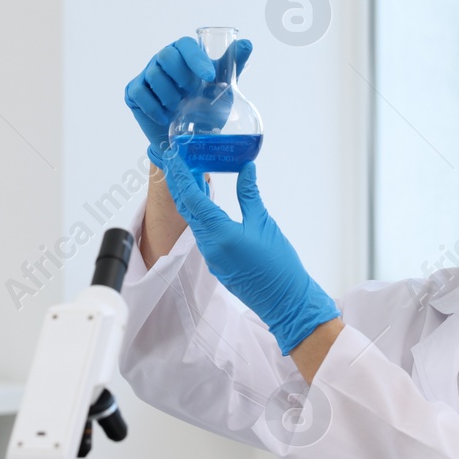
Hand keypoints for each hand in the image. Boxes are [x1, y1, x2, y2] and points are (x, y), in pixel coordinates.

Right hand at [125, 36, 252, 167]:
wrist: (185, 139)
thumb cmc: (204, 106)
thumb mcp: (221, 87)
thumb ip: (232, 65)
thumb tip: (248, 43)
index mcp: (183, 54)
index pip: (186, 45)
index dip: (196, 59)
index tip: (209, 77)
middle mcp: (162, 60)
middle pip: (166, 56)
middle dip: (181, 76)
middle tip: (192, 94)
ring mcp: (146, 75)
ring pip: (153, 75)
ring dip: (169, 95)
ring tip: (179, 107)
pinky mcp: (133, 92)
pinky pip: (139, 93)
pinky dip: (154, 108)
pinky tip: (166, 118)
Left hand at [158, 147, 339, 354]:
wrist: (285, 302)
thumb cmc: (279, 265)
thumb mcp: (264, 223)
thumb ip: (249, 194)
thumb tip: (246, 169)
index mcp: (219, 233)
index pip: (192, 198)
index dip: (181, 175)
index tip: (174, 156)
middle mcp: (208, 245)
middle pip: (187, 209)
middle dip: (180, 184)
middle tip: (176, 160)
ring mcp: (210, 257)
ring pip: (194, 222)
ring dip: (190, 199)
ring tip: (190, 175)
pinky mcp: (216, 264)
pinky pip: (203, 234)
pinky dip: (200, 215)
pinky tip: (205, 203)